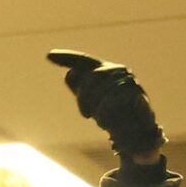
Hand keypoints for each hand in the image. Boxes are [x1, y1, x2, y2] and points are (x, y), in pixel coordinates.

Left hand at [46, 51, 163, 160]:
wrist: (136, 131)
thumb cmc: (113, 114)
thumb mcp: (92, 100)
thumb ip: (80, 87)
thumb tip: (69, 73)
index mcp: (107, 69)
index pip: (83, 61)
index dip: (66, 57)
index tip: (48, 55)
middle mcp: (119, 71)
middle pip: (90, 78)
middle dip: (84, 98)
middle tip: (85, 114)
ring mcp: (129, 81)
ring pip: (100, 91)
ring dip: (97, 110)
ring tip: (103, 119)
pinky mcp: (136, 95)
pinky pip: (111, 104)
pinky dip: (104, 114)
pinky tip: (106, 120)